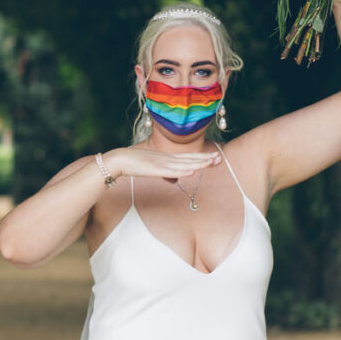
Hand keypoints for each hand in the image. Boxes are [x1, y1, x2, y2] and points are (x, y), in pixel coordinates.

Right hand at [104, 146, 222, 180]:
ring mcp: (162, 163)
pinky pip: (171, 171)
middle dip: (205, 159)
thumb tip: (175, 182)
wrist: (120, 160)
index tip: (216, 158)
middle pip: (190, 159)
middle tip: (220, 158)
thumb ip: (166, 174)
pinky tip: (191, 172)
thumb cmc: (136, 164)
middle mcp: (168, 159)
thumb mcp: (154, 169)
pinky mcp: (155, 169)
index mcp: (168, 158)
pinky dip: (182, 171)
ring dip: (198, 163)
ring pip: (184, 164)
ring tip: (211, 162)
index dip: (203, 158)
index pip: (189, 158)